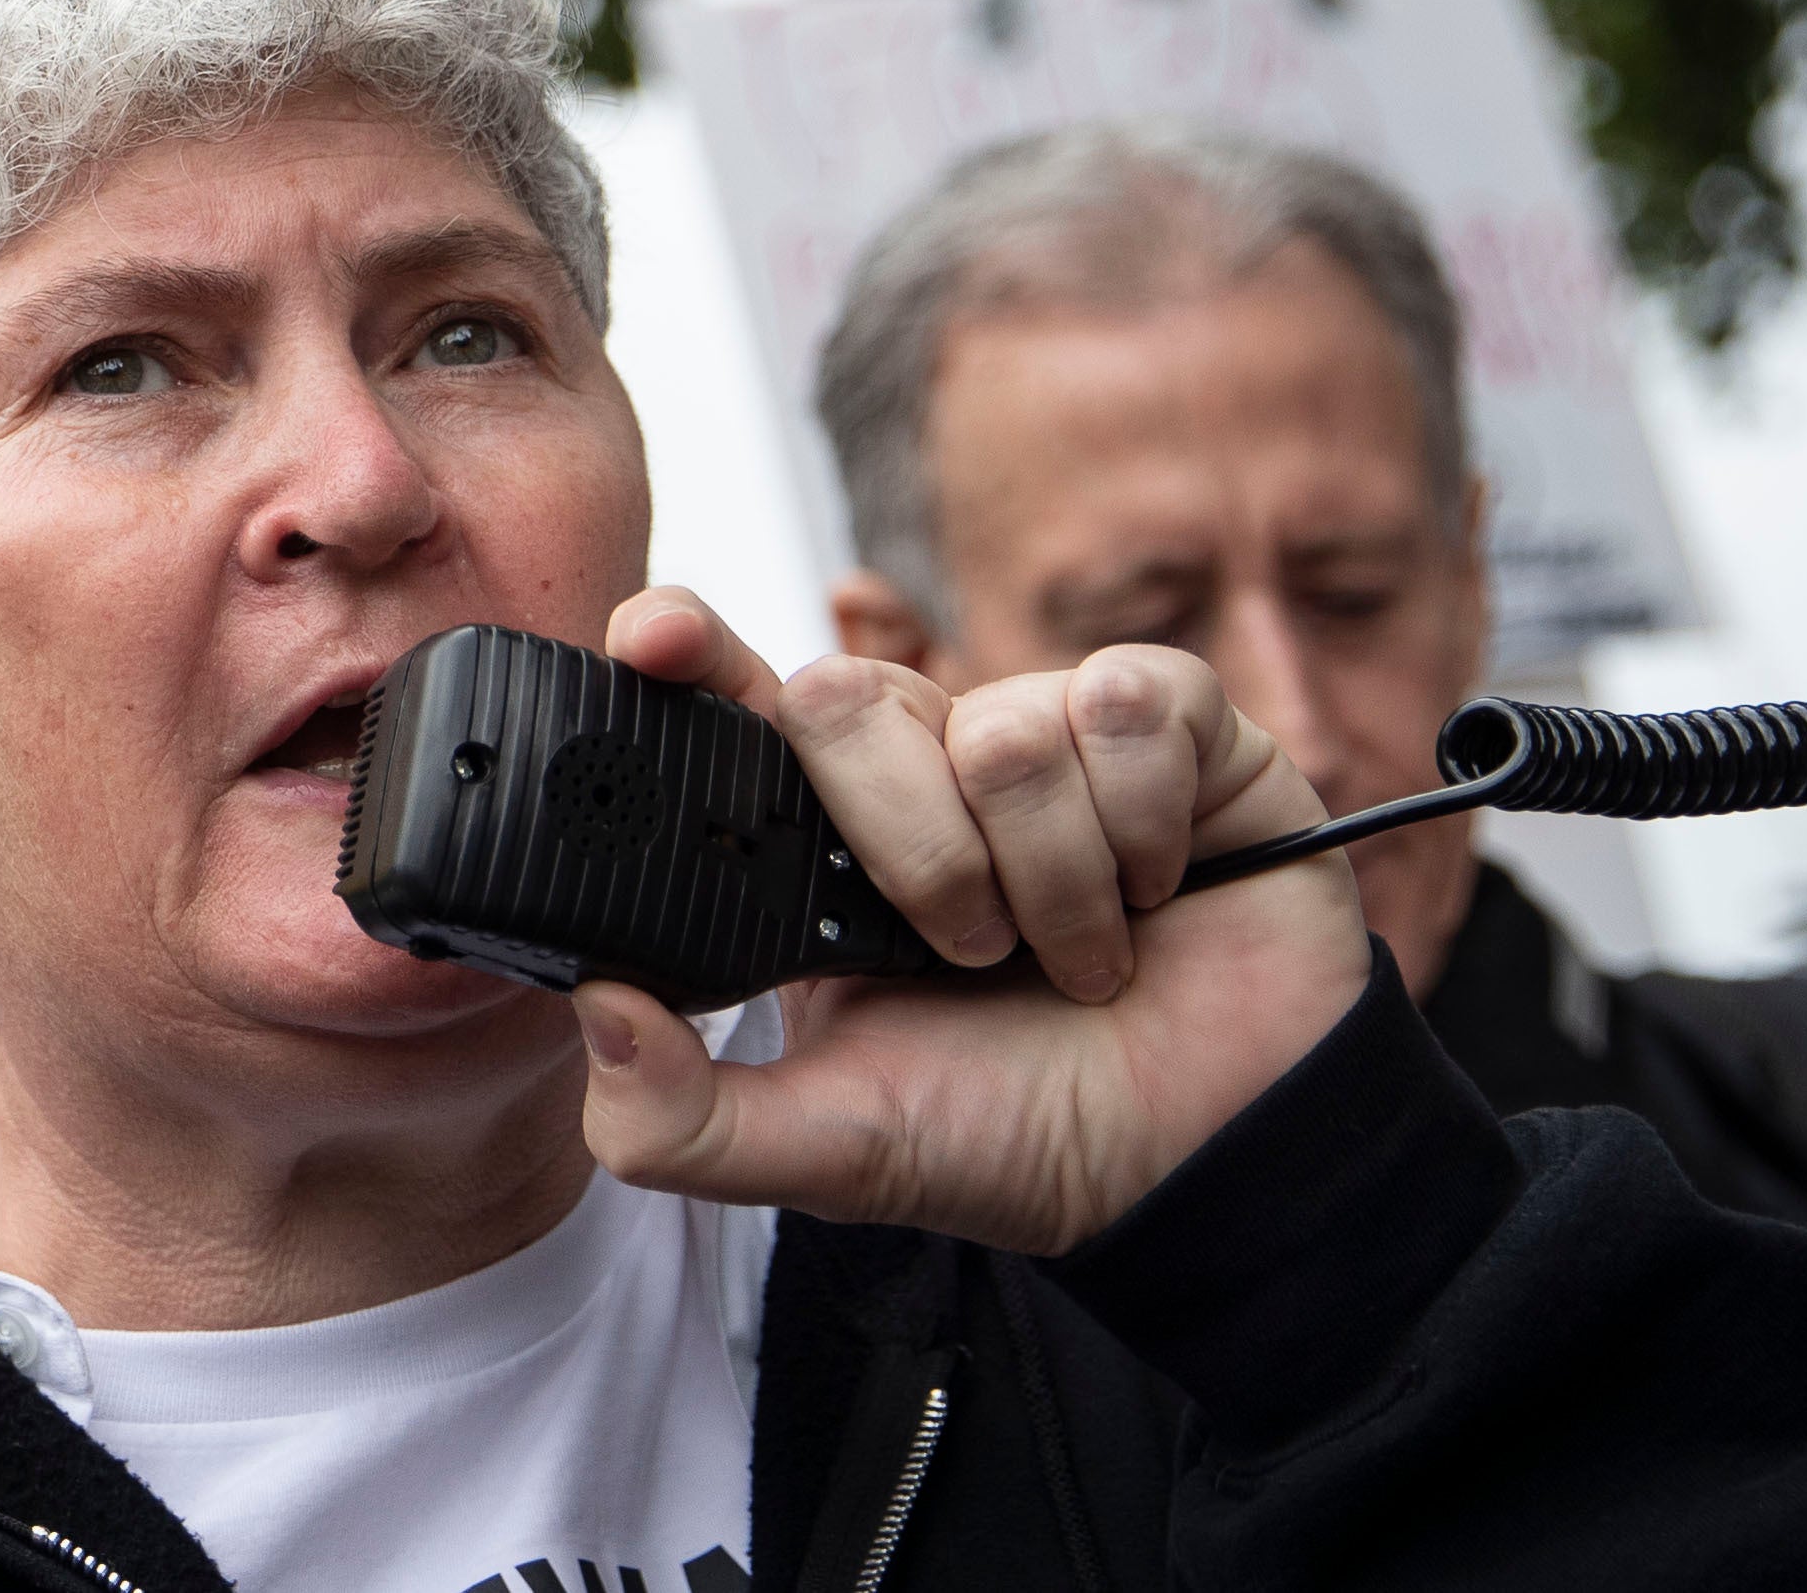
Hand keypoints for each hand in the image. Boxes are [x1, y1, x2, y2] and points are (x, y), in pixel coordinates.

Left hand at [569, 588, 1371, 1254]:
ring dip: (1050, 881)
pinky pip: (1123, 707)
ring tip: (1080, 957)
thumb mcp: (832, 1151)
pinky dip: (1143, 829)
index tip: (653, 642)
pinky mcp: (1172, 720)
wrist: (1213, 1164)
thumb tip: (593, 1009)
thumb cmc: (1021, 1135)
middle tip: (972, 952)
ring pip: (999, 729)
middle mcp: (925, 759)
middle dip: (912, 851)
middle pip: (843, 697)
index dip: (684, 645)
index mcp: (822, 835)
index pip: (729, 695)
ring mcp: (1045, 727)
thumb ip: (684, 1120)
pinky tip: (1160, 890)